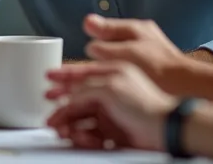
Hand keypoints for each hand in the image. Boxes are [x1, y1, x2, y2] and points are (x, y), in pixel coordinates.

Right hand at [46, 61, 174, 150]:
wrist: (165, 130)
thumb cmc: (145, 104)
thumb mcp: (110, 88)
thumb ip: (86, 89)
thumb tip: (69, 95)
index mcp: (112, 74)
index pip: (81, 74)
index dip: (62, 76)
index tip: (47, 78)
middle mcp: (110, 92)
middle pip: (78, 99)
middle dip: (62, 110)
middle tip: (52, 119)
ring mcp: (111, 112)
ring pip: (82, 118)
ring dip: (71, 126)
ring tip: (65, 132)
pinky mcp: (114, 131)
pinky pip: (91, 133)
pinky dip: (84, 137)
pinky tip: (82, 139)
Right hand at [84, 14, 184, 81]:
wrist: (186, 86)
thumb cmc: (161, 68)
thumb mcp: (128, 53)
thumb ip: (107, 47)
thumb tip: (90, 46)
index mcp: (136, 28)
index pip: (105, 26)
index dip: (93, 35)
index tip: (84, 45)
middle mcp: (140, 36)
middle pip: (110, 39)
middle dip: (100, 49)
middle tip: (91, 61)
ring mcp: (144, 51)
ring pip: (116, 53)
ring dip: (108, 61)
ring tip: (102, 71)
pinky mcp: (146, 66)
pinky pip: (125, 64)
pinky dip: (118, 70)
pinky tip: (116, 79)